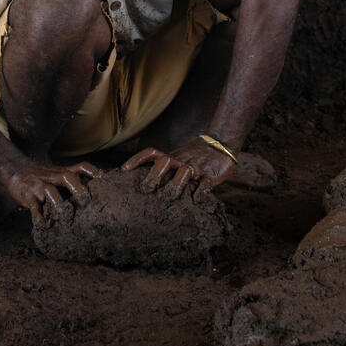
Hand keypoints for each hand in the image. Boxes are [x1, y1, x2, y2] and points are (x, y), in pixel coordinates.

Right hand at [4, 161, 100, 222]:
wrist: (15, 169)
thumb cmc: (42, 176)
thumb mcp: (58, 172)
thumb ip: (73, 179)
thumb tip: (94, 194)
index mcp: (63, 172)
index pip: (81, 167)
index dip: (94, 172)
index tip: (104, 181)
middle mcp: (53, 177)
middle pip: (68, 177)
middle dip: (78, 188)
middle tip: (86, 201)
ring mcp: (40, 185)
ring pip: (50, 190)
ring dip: (58, 202)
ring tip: (65, 214)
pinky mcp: (28, 195)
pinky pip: (34, 205)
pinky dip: (38, 215)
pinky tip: (42, 224)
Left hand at [122, 138, 237, 197]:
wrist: (222, 143)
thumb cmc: (196, 155)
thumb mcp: (178, 157)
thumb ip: (165, 167)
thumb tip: (142, 181)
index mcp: (172, 157)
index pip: (151, 153)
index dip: (137, 159)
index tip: (124, 170)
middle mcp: (181, 161)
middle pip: (164, 162)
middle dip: (154, 175)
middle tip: (146, 189)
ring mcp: (196, 168)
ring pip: (184, 172)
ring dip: (176, 184)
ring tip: (169, 197)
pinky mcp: (211, 176)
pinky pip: (205, 185)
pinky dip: (199, 194)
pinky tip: (195, 201)